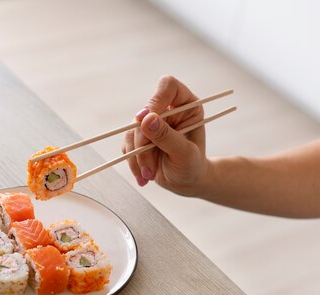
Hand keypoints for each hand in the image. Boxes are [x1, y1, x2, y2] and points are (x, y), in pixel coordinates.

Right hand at [123, 76, 208, 195]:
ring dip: (136, 156)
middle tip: (149, 166)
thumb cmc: (192, 166)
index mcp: (186, 106)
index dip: (156, 100)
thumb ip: (167, 136)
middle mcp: (168, 110)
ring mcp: (152, 122)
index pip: (168, 87)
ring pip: (132, 130)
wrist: (186, 182)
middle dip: (143, 143)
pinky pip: (126, 143)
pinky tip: (144, 175)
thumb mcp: (184, 153)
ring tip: (149, 175)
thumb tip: (145, 119)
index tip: (146, 120)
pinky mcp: (139, 136)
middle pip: (144, 113)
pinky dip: (132, 161)